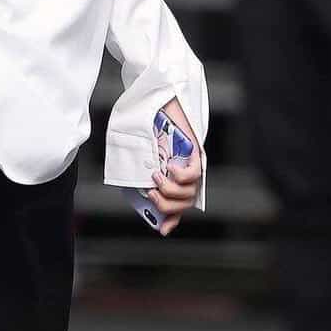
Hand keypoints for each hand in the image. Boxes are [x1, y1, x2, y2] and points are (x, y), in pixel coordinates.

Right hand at [148, 96, 202, 236]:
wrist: (157, 101)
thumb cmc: (145, 127)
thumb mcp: (139, 154)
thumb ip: (137, 170)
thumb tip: (133, 188)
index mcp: (172, 179)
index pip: (178, 207)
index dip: (171, 220)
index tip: (162, 229)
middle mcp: (185, 176)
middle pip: (181, 205)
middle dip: (164, 205)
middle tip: (151, 192)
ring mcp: (193, 166)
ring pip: (187, 194)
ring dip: (169, 190)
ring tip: (156, 176)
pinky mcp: (198, 155)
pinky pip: (193, 175)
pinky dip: (180, 176)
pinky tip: (170, 168)